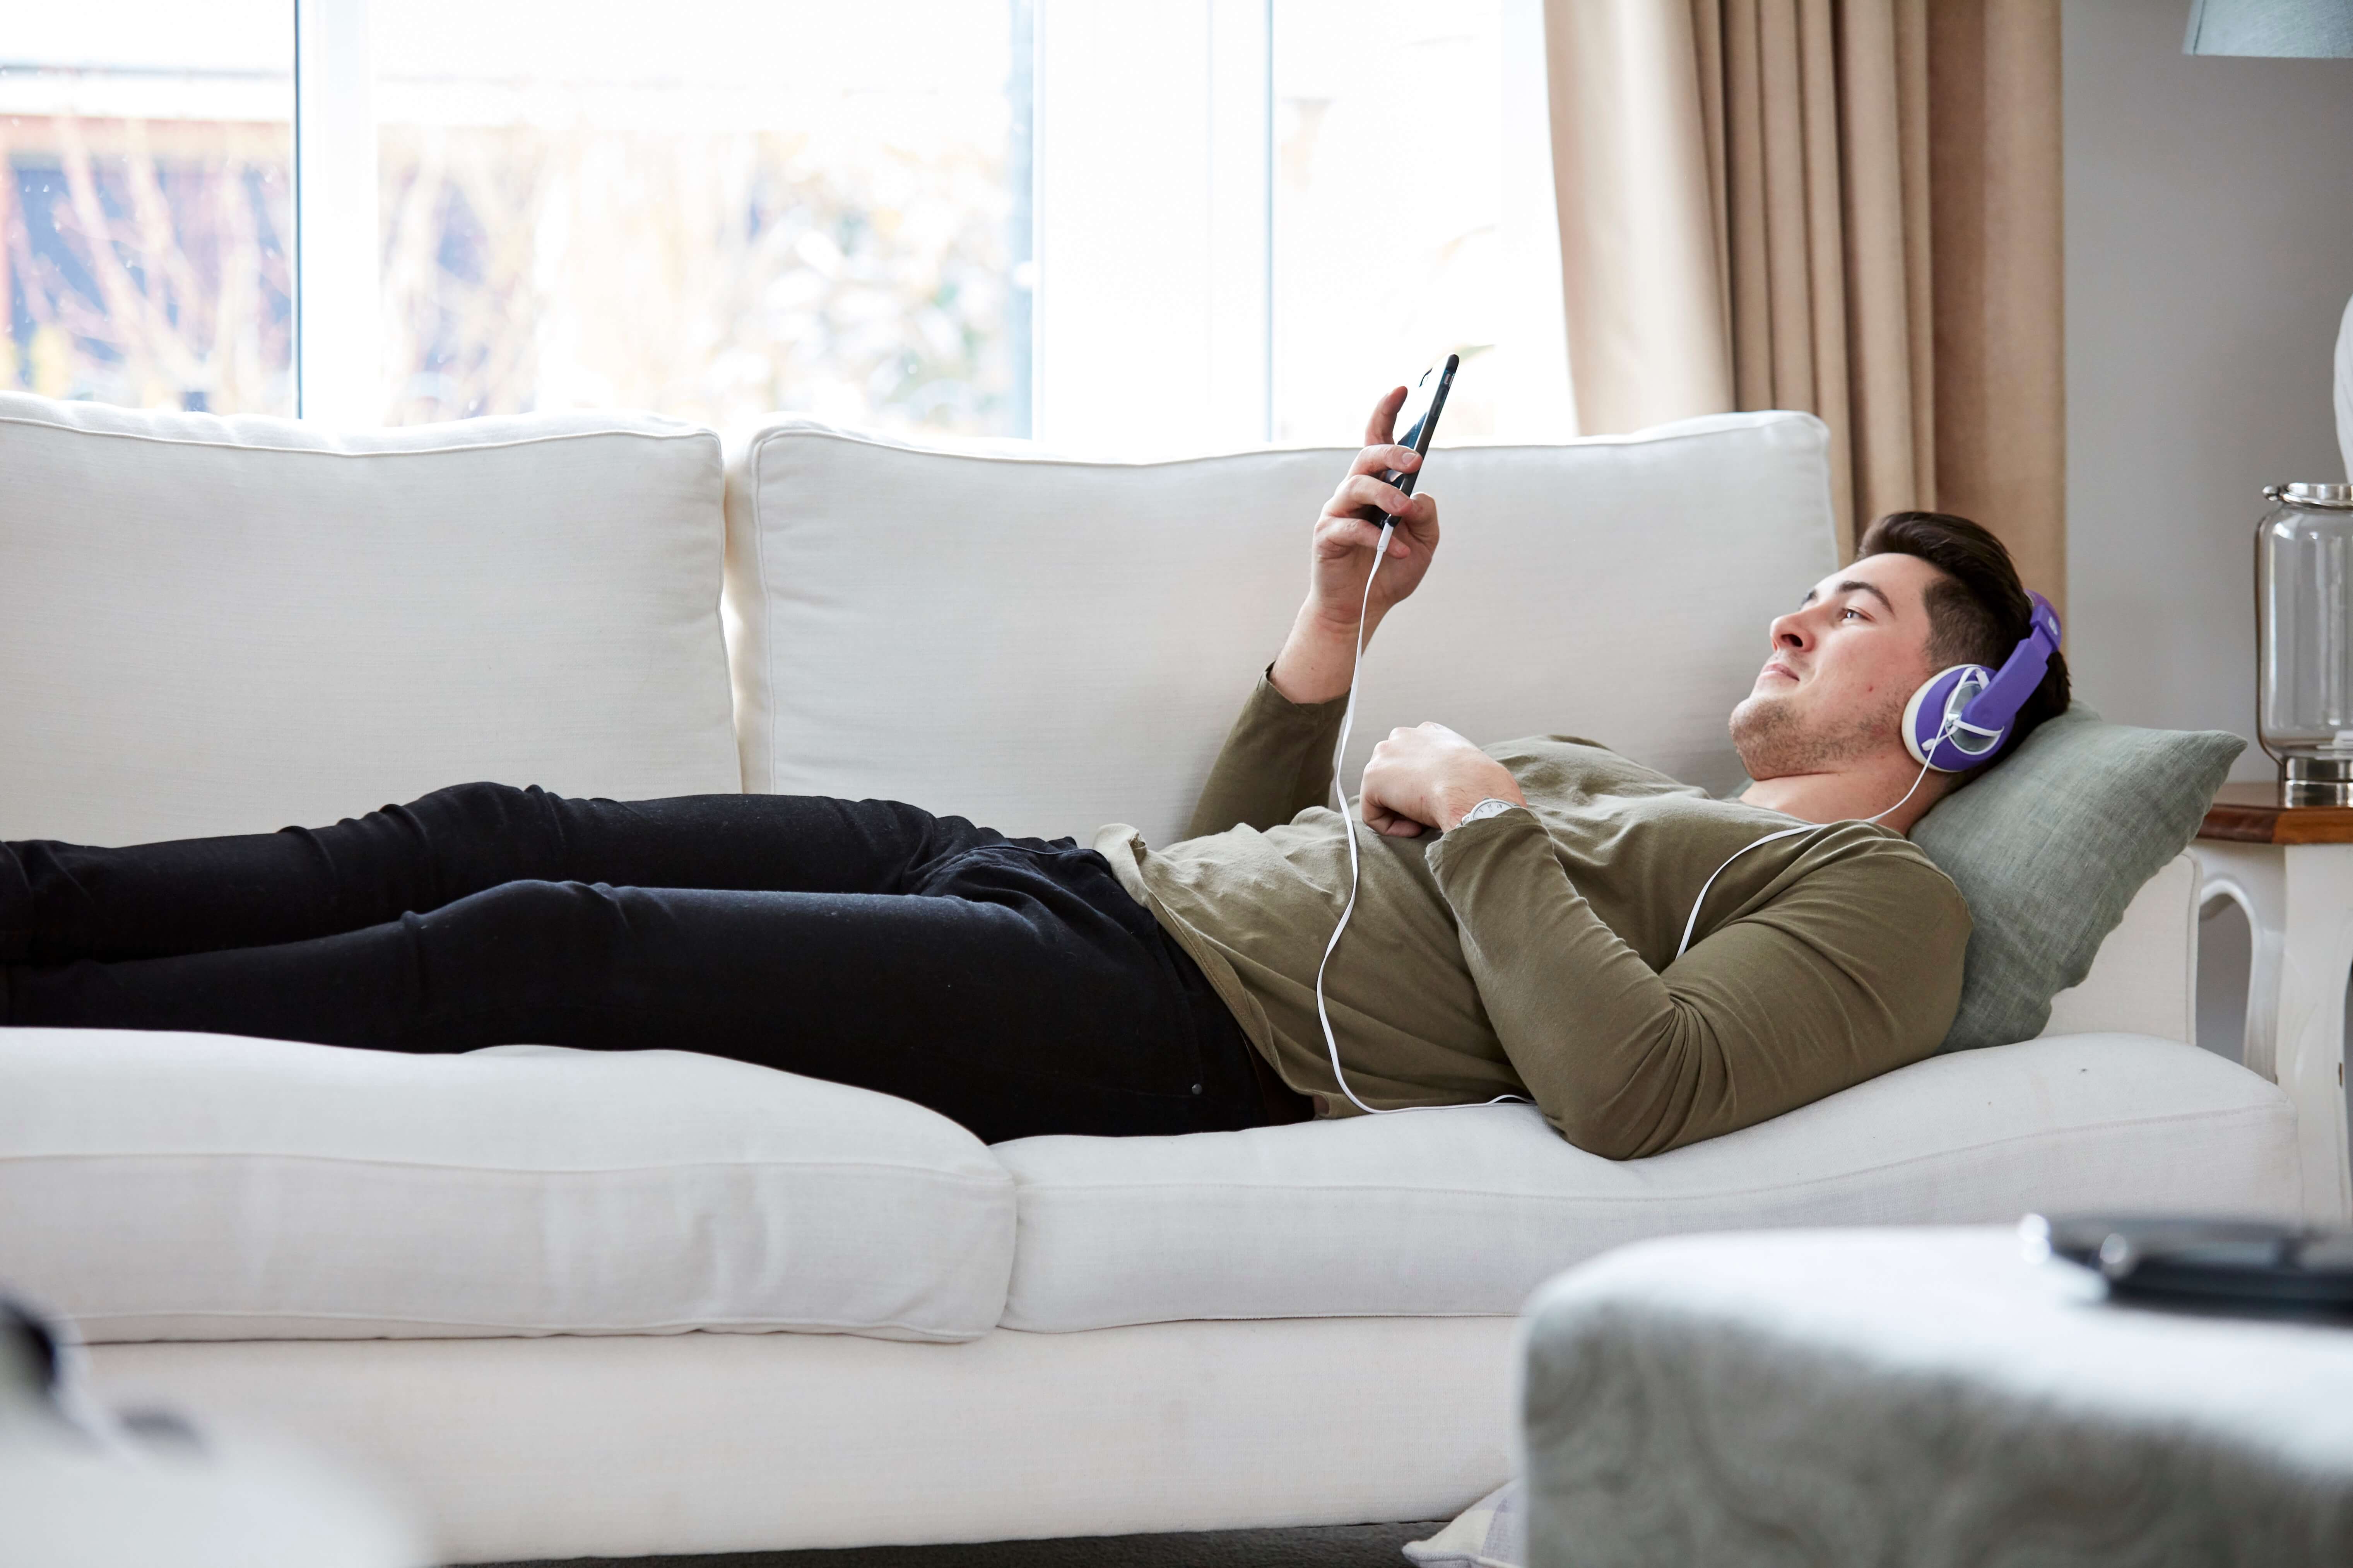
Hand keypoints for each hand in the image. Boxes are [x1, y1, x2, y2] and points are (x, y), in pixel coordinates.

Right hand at [1269, 388, 1444, 702]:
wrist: (1359, 611)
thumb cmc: (1389, 571)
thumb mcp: (1424, 544)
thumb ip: (1427, 517)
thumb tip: (1419, 494)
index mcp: (1377, 487)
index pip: (1378, 440)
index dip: (1387, 411)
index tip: (1406, 388)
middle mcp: (1353, 493)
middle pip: (1367, 457)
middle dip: (1391, 452)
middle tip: (1416, 461)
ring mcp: (1337, 513)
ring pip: (1356, 486)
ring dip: (1385, 495)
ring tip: (1404, 512)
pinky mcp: (1326, 538)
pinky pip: (1349, 528)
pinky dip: (1376, 538)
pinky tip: (1397, 550)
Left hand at [1357, 722, 1524, 838]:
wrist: (1476, 794)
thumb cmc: (1484, 787)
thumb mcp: (1471, 769)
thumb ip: (1454, 771)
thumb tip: (1455, 790)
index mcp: (1428, 732)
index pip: (1413, 761)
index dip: (1424, 788)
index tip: (1440, 802)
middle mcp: (1403, 735)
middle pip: (1393, 776)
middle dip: (1407, 797)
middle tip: (1431, 812)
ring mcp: (1385, 754)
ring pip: (1382, 795)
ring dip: (1401, 813)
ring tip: (1425, 821)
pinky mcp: (1372, 777)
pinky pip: (1373, 814)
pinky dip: (1392, 828)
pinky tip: (1416, 828)